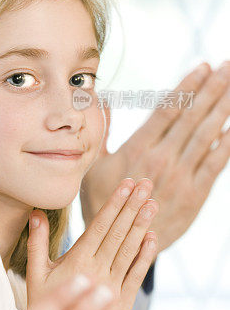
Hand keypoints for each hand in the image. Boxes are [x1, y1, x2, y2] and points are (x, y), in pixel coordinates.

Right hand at [26, 178, 157, 309]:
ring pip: (130, 251)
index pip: (100, 226)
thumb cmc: (42, 307)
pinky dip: (145, 256)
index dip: (115, 204)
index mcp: (77, 262)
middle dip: (133, 206)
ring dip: (142, 225)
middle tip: (146, 184)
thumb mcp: (34, 274)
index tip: (126, 184)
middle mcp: (98, 272)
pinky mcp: (123, 302)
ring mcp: (113, 287)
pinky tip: (152, 238)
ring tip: (152, 203)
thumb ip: (36, 242)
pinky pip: (136, 275)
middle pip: (119, 233)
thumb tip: (36, 213)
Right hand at [81, 62, 229, 251]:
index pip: (169, 109)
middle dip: (213, 89)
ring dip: (223, 108)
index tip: (204, 66)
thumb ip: (103, 131)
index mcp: (138, 148)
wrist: (118, 243)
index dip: (188, 86)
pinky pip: (215, 164)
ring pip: (207, 135)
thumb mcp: (94, 164)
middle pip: (192, 116)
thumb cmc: (103, 200)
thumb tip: (101, 99)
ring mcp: (180, 177)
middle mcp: (162, 159)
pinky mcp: (195, 195)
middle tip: (228, 66)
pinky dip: (227, 143)